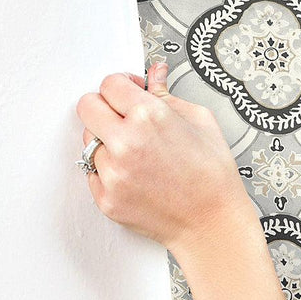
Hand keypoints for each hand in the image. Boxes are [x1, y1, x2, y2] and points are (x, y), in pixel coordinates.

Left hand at [75, 62, 254, 255]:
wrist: (213, 224)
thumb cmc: (214, 178)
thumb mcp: (201, 123)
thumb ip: (168, 95)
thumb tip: (154, 75)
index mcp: (149, 116)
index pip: (109, 84)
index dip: (121, 87)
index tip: (128, 95)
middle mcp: (126, 143)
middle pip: (87, 107)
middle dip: (105, 108)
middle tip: (124, 120)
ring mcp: (113, 173)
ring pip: (89, 142)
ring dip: (107, 143)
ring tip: (138, 156)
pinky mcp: (107, 199)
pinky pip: (93, 174)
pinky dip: (109, 173)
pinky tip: (136, 178)